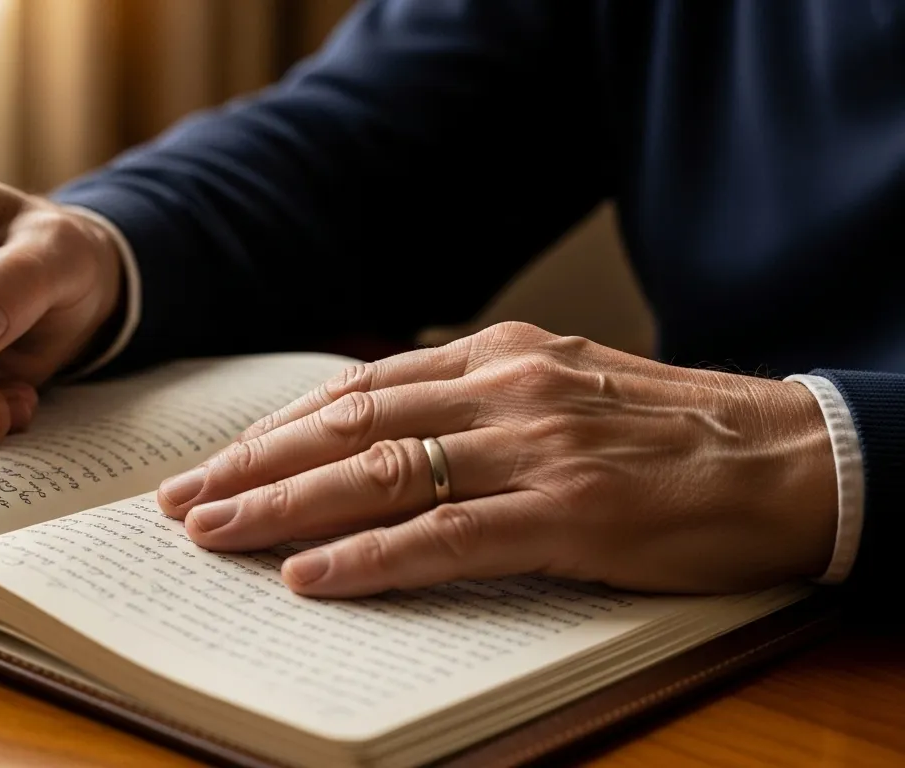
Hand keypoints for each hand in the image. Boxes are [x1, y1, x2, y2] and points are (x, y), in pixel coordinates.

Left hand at [157, 321, 838, 597]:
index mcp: (496, 357)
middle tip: (180, 503)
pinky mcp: (568, 514)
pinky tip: (310, 576)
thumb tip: (375, 436)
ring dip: (283, 507)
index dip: (275, 430)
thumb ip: (472, 406)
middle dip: (251, 467)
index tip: (215, 462)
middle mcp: (502, 390)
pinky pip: (444, 537)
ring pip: (376, 474)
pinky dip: (370, 558)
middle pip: (344, 427)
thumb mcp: (559, 391)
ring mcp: (533, 449)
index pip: (356, 390)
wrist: (789, 457)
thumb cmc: (668, 434)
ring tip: (213, 535)